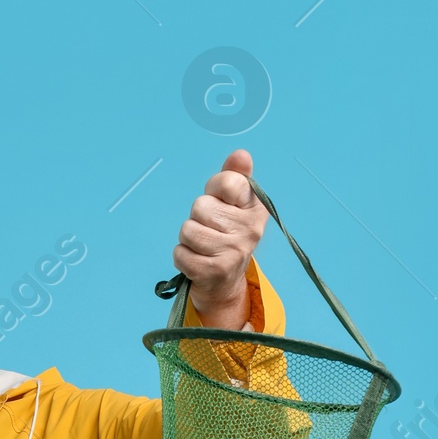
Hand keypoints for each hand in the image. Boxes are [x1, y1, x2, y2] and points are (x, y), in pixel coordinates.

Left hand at [173, 147, 266, 329]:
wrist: (225, 284)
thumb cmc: (225, 235)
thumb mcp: (234, 204)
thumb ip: (234, 176)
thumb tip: (241, 155)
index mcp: (256, 209)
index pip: (226, 182)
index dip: (214, 189)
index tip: (220, 202)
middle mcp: (250, 231)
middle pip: (200, 207)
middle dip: (198, 218)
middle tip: (210, 231)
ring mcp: (233, 253)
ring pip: (188, 230)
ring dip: (188, 239)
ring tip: (203, 247)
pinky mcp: (213, 272)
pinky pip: (180, 253)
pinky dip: (182, 256)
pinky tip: (196, 261)